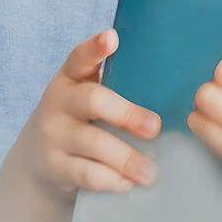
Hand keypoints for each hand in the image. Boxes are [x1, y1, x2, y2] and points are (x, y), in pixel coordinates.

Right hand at [6, 29, 161, 201]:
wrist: (38, 159)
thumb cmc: (84, 119)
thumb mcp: (90, 95)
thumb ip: (121, 84)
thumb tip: (183, 84)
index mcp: (72, 77)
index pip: (81, 57)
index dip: (95, 47)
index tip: (112, 38)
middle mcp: (59, 101)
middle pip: (93, 100)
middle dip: (127, 114)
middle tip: (155, 127)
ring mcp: (53, 134)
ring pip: (93, 142)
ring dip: (126, 158)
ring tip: (151, 172)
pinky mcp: (53, 165)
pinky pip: (84, 172)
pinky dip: (109, 179)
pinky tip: (127, 184)